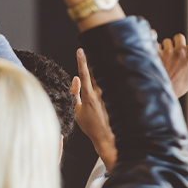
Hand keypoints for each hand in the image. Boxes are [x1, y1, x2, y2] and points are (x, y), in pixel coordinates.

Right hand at [71, 48, 116, 169]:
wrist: (106, 137)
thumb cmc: (90, 126)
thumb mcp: (77, 111)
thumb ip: (75, 94)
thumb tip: (74, 79)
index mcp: (88, 95)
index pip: (84, 74)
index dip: (81, 61)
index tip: (80, 50)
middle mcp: (99, 93)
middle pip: (94, 73)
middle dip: (90, 64)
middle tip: (86, 53)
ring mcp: (107, 96)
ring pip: (100, 80)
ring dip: (96, 75)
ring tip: (94, 77)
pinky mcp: (112, 99)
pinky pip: (106, 87)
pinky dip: (102, 85)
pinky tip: (102, 88)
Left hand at [159, 7, 187, 96]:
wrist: (160, 94)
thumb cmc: (178, 86)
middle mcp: (179, 52)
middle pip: (179, 36)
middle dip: (177, 43)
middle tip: (174, 56)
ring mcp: (166, 52)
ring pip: (166, 41)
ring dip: (166, 47)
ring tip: (164, 61)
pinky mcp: (154, 54)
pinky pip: (153, 41)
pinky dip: (153, 43)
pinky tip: (152, 48)